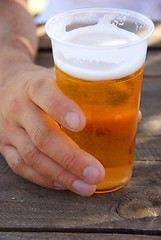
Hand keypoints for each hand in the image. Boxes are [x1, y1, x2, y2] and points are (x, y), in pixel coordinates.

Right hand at [0, 63, 104, 195]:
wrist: (4, 84)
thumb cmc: (39, 84)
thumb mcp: (58, 77)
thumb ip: (90, 93)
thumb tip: (133, 116)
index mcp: (34, 86)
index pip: (46, 95)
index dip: (62, 109)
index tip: (82, 124)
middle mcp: (19, 107)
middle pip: (43, 136)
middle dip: (71, 158)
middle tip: (96, 172)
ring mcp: (9, 129)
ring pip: (32, 156)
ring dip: (61, 175)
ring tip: (86, 186)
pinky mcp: (4, 145)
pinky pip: (21, 166)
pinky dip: (42, 178)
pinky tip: (62, 184)